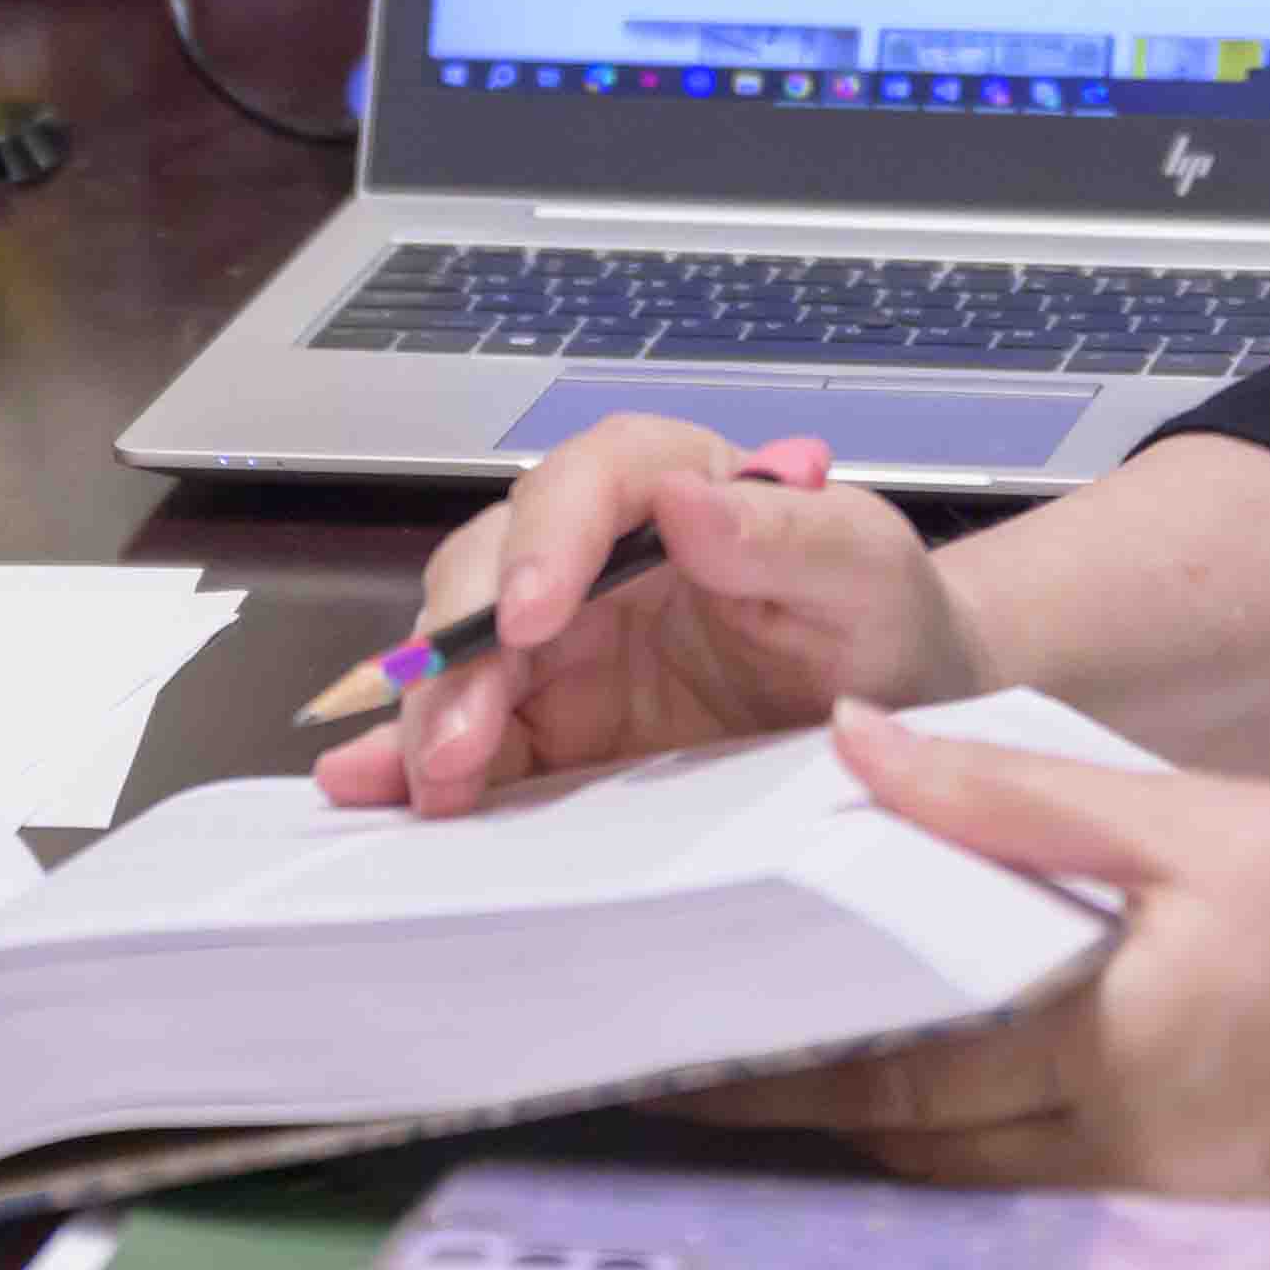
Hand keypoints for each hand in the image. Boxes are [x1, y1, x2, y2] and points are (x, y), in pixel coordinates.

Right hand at [331, 416, 976, 812]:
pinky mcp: (548, 719)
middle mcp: (596, 552)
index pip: (590, 479)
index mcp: (674, 483)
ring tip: (429, 783)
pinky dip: (413, 760)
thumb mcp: (866, 572)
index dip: (546, 538)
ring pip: (460, 650)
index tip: (534, 611)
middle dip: (463, 649)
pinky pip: (468, 730)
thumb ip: (790, 532)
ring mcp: (562, 639)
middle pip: (493, 566)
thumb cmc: (884, 619)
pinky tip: (370, 790)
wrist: (899, 709)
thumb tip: (686, 497)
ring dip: (431, 713)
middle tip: (462, 736)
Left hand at [696, 709, 1269, 1210]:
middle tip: (677, 1047)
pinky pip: (1030, 1189)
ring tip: (772, 1063)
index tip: (659, 1029)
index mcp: (1093, 1036)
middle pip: (898, 1134)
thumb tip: (855, 745)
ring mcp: (1142, 1197)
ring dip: (871, 1125)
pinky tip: (929, 1091)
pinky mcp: (1184, 1215)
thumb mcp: (1197, 822)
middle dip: (789, 1098)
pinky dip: (963, 1146)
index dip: (763, 1054)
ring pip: (955, 1173)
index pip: (879, 1063)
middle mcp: (1100, 1141)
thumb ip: (1014, 792)